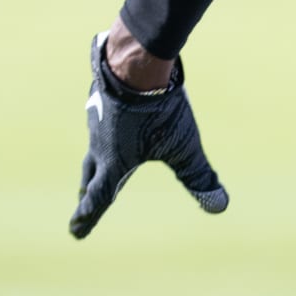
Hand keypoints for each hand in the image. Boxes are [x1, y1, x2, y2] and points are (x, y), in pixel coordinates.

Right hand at [69, 31, 227, 238]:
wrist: (136, 62)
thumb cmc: (159, 108)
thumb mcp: (184, 145)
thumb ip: (199, 177)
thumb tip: (219, 207)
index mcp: (114, 162)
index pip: (99, 197)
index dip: (88, 217)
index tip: (76, 233)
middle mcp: (99, 143)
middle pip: (91, 174)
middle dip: (89, 191)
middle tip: (83, 203)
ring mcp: (98, 119)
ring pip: (95, 146)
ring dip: (95, 161)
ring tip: (98, 166)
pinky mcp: (102, 99)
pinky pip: (100, 121)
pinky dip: (104, 132)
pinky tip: (111, 122)